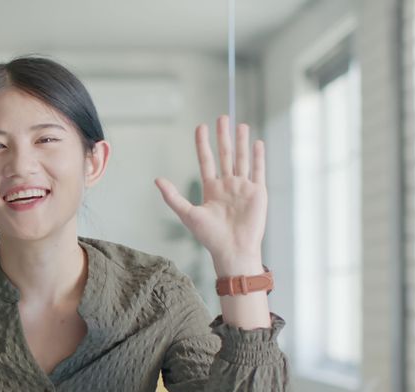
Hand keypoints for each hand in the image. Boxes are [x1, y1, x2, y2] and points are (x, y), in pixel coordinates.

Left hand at [155, 115, 266, 275]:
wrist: (232, 250)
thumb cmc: (209, 236)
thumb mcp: (187, 214)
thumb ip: (173, 196)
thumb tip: (157, 179)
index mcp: (211, 188)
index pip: (206, 160)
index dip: (203, 144)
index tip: (201, 126)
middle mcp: (227, 185)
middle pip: (225, 155)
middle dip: (223, 136)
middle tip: (222, 117)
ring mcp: (243, 187)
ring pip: (242, 159)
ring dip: (241, 142)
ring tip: (240, 124)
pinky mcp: (258, 193)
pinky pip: (258, 170)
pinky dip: (257, 157)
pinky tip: (257, 143)